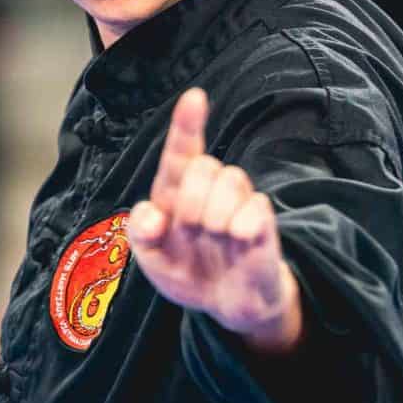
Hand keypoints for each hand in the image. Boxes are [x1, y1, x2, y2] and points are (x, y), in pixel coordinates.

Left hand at [128, 88, 303, 354]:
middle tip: (192, 234)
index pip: (181, 151)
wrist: (227, 305)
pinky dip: (240, 230)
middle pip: (203, 165)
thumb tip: (153, 214)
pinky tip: (238, 244)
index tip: (195, 97)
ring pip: (231, 178)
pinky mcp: (262, 218)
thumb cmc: (188, 273)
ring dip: (216, 217)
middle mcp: (208, 188)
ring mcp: (238, 200)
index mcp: (175, 191)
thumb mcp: (152, 261)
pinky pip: (255, 208)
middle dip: (192, 203)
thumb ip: (140, 235)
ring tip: (216, 241)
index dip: (187, 124)